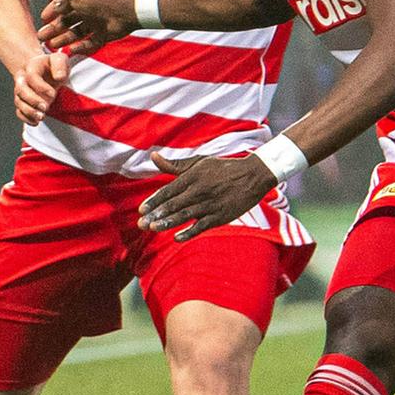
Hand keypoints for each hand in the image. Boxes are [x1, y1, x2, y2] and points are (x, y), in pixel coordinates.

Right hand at [13, 49, 67, 123]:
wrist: (48, 71)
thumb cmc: (55, 66)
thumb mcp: (61, 59)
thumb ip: (60, 65)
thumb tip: (59, 77)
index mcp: (31, 66)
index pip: (31, 77)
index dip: (41, 87)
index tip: (53, 94)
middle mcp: (22, 78)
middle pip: (20, 90)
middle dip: (32, 101)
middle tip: (45, 107)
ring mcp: (21, 91)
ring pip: (19, 102)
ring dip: (29, 111)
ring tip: (42, 116)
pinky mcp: (23, 102)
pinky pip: (19, 111)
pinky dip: (26, 118)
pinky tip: (36, 122)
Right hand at [39, 0, 136, 57]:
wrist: (123, 12)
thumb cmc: (99, 1)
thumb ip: (62, 2)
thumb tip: (54, 8)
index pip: (64, 3)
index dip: (53, 10)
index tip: (43, 18)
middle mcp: (88, 9)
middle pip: (68, 21)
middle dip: (54, 29)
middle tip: (42, 37)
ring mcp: (96, 23)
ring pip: (76, 33)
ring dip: (63, 39)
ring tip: (51, 46)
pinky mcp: (103, 35)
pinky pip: (89, 43)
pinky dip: (80, 47)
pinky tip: (69, 50)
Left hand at [138, 153, 276, 241]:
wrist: (253, 175)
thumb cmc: (222, 169)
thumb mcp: (199, 163)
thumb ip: (175, 164)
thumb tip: (153, 156)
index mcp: (192, 177)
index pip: (169, 191)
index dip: (154, 201)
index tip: (141, 210)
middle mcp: (199, 190)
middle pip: (174, 204)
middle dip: (156, 215)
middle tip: (141, 224)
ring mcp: (210, 204)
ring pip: (185, 215)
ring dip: (168, 223)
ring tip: (153, 228)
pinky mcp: (220, 216)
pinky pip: (202, 226)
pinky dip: (189, 232)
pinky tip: (177, 238)